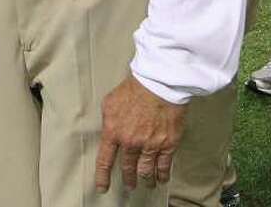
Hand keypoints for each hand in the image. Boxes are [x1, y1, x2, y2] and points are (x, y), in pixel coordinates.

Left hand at [95, 75, 186, 192]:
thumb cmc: (134, 89)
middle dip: (128, 179)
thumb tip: (108, 130)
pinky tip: (161, 179)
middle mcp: (131, 142)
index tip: (102, 188)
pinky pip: (164, 166)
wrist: (158, 83)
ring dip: (145, 180)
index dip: (103, 177)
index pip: (105, 161)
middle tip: (129, 185)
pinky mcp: (167, 144)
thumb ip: (108, 120)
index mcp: (114, 132)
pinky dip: (162, 175)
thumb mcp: (110, 102)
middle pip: (128, 168)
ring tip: (146, 184)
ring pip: (146, 171)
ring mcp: (150, 145)